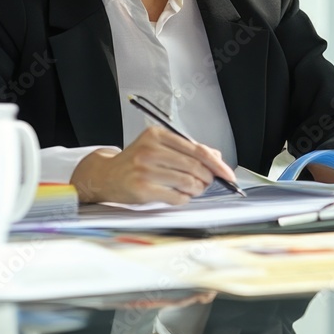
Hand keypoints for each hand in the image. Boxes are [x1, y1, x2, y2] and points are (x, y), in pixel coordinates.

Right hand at [70, 125, 237, 203]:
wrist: (105, 175)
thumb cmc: (136, 161)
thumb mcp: (159, 146)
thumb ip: (187, 149)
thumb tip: (216, 157)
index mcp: (158, 135)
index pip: (196, 149)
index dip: (216, 163)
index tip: (227, 173)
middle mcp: (150, 150)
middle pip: (194, 166)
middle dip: (208, 177)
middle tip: (209, 182)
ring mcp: (144, 170)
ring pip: (187, 182)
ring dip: (197, 189)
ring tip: (195, 189)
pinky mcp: (142, 189)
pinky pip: (175, 196)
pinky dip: (184, 198)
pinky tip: (181, 195)